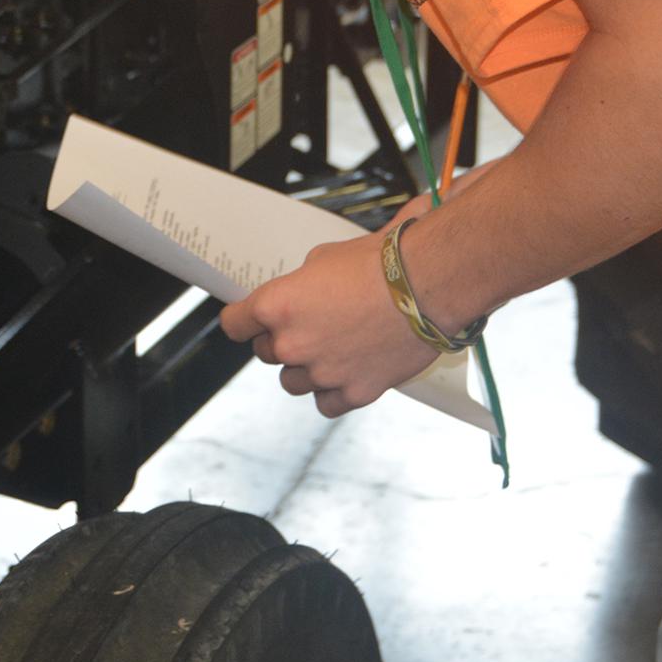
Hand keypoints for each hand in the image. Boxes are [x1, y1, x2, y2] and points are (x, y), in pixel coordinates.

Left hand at [219, 230, 437, 418]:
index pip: (234, 324)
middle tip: (309, 325)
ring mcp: (322, 372)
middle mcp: (293, 343)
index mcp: (277, 305)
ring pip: (292, 382)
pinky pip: (325, 404)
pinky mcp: (353, 392)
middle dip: (282, 339)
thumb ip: (300, 285)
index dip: (242, 321)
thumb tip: (297, 297)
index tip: (247, 322)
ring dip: (304, 368)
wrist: (427, 283)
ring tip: (330, 349)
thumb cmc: (379, 263)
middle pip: (265, 352)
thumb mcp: (324, 258)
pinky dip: (332, 391)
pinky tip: (344, 373)